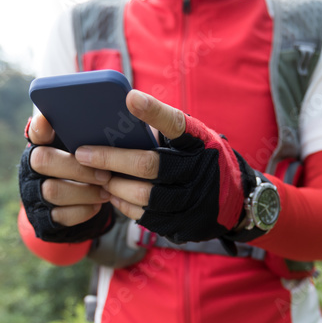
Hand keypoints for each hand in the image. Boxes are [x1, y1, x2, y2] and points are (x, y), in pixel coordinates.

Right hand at [25, 114, 111, 226]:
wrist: (77, 198)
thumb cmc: (87, 164)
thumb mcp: (87, 147)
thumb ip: (91, 133)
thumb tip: (118, 113)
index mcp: (43, 143)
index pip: (35, 129)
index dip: (40, 126)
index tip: (49, 122)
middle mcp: (32, 165)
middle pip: (43, 161)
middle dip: (77, 168)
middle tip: (105, 174)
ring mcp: (35, 191)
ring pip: (52, 190)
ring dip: (84, 192)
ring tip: (106, 190)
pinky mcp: (44, 215)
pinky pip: (60, 215)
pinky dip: (83, 210)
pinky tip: (98, 205)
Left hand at [73, 90, 253, 242]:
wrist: (238, 201)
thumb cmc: (204, 160)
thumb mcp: (196, 139)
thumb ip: (166, 130)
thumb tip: (118, 118)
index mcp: (200, 142)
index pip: (176, 123)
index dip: (153, 111)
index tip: (128, 97)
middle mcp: (199, 171)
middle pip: (147, 166)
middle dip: (110, 159)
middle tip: (83, 154)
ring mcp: (193, 201)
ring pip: (142, 195)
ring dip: (114, 185)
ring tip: (96, 176)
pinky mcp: (185, 225)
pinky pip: (145, 216)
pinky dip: (124, 204)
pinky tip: (114, 195)